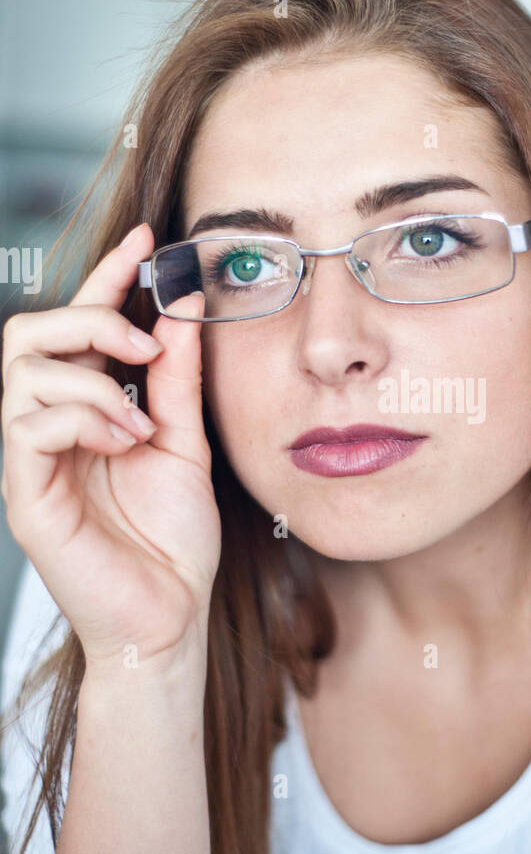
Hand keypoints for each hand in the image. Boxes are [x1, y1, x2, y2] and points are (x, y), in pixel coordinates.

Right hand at [1, 223, 221, 671]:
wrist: (171, 616)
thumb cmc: (174, 539)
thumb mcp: (184, 443)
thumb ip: (177, 379)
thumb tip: (182, 307)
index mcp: (86, 408)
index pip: (79, 324)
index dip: (107, 275)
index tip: (149, 238)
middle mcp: (49, 426)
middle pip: (27, 332)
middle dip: (88, 318)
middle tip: (142, 344)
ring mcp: (31, 459)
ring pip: (22, 370)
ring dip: (92, 380)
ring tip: (138, 422)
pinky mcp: (24, 493)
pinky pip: (27, 423)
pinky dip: (83, 418)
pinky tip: (122, 445)